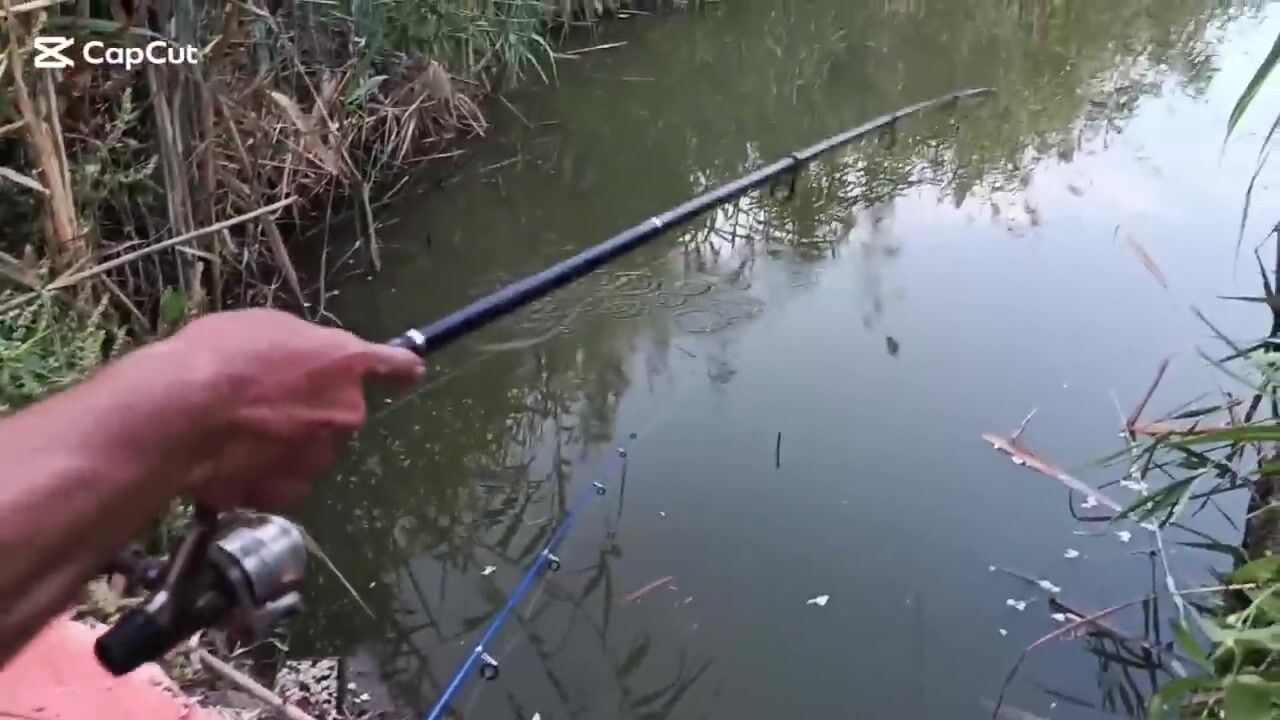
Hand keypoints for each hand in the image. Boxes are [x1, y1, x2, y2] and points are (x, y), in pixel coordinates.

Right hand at [160, 309, 423, 507]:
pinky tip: (234, 459)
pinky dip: (269, 471)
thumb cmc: (219, 355)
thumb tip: (310, 360)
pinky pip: (288, 478)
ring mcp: (321, 457)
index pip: (396, 366)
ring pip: (316, 447)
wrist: (178, 415)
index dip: (402, 369)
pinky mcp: (291, 491)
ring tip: (242, 430)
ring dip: (293, 441)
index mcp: (346, 363)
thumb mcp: (266, 326)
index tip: (411, 373)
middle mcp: (346, 413)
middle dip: (316, 408)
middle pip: (343, 411)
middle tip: (269, 400)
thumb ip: (304, 346)